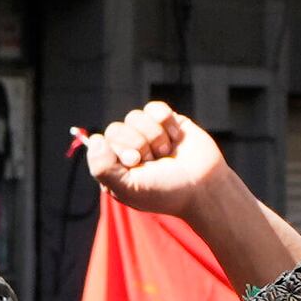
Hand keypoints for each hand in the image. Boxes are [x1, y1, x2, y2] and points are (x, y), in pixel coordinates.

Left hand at [76, 99, 300, 288]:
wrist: (205, 187)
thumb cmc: (166, 192)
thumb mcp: (128, 188)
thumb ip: (102, 168)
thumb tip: (95, 138)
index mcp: (113, 166)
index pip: (100, 143)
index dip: (120, 151)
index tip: (136, 164)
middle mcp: (127, 148)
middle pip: (116, 128)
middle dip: (139, 145)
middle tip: (155, 162)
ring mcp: (146, 133)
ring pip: (135, 116)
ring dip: (155, 137)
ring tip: (167, 154)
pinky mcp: (166, 122)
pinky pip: (154, 108)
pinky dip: (167, 123)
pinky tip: (176, 139)